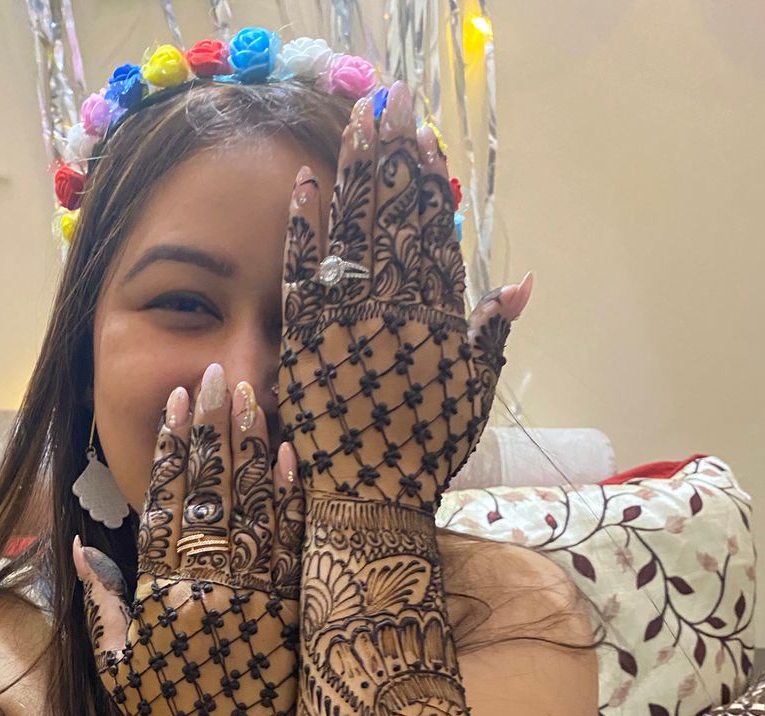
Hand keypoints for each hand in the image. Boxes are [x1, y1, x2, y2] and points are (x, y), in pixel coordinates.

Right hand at [73, 368, 304, 715]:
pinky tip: (293, 458)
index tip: (178, 401)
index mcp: (157, 593)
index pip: (164, 503)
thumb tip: (80, 545)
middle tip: (217, 373)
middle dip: (212, 429)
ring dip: (252, 448)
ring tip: (254, 394)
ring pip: (250, 511)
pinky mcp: (288, 619)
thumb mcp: (117, 660)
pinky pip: (291, 551)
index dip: (172, 449)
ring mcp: (249, 601)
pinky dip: (292, 503)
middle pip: (208, 493)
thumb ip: (102, 599)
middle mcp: (202, 588)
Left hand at [278, 79, 531, 515]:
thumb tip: (520, 281)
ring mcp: (346, 325)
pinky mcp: (305, 343)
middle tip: (388, 103)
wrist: (371, 504)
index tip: (422, 138)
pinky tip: (304, 186)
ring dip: (354, 176)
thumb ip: (492, 335)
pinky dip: (304, 230)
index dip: (428, 183)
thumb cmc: (425, 455)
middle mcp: (395, 313)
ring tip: (355, 124)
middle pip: (393, 220)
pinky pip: (302, 276)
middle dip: (391, 158)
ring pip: (352, 235)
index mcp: (438, 321)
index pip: (434, 235)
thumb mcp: (472, 396)